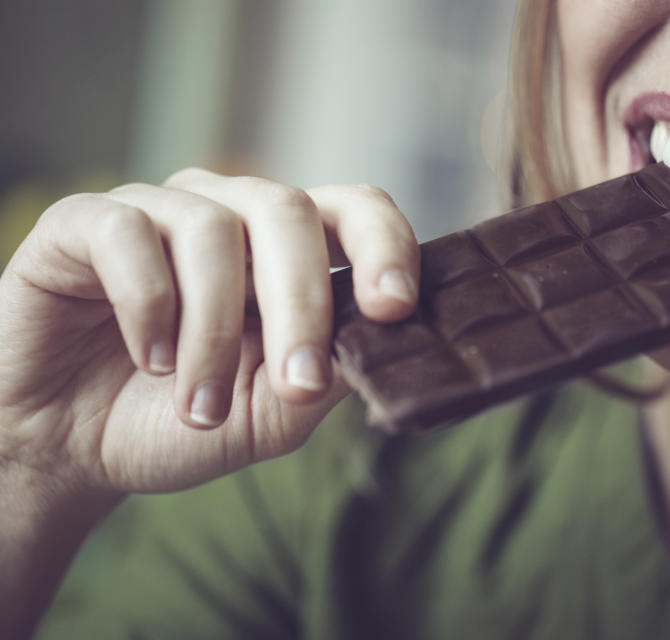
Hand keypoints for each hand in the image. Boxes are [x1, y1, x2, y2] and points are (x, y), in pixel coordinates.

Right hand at [0, 168, 418, 495]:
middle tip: (296, 385)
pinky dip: (148, 305)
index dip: (385, 246)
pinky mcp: (86, 223)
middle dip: (301, 305)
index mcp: (287, 253)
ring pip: (213, 230)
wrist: (69, 447)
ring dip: (213, 333)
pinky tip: (147, 358)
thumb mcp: (272, 414)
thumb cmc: (179, 422)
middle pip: (288, 211)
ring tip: (202, 406)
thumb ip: (328, 374)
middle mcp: (230, 216)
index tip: (394, 308)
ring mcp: (159, 212)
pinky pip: (129, 234)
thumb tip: (382, 342)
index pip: (354, 210)